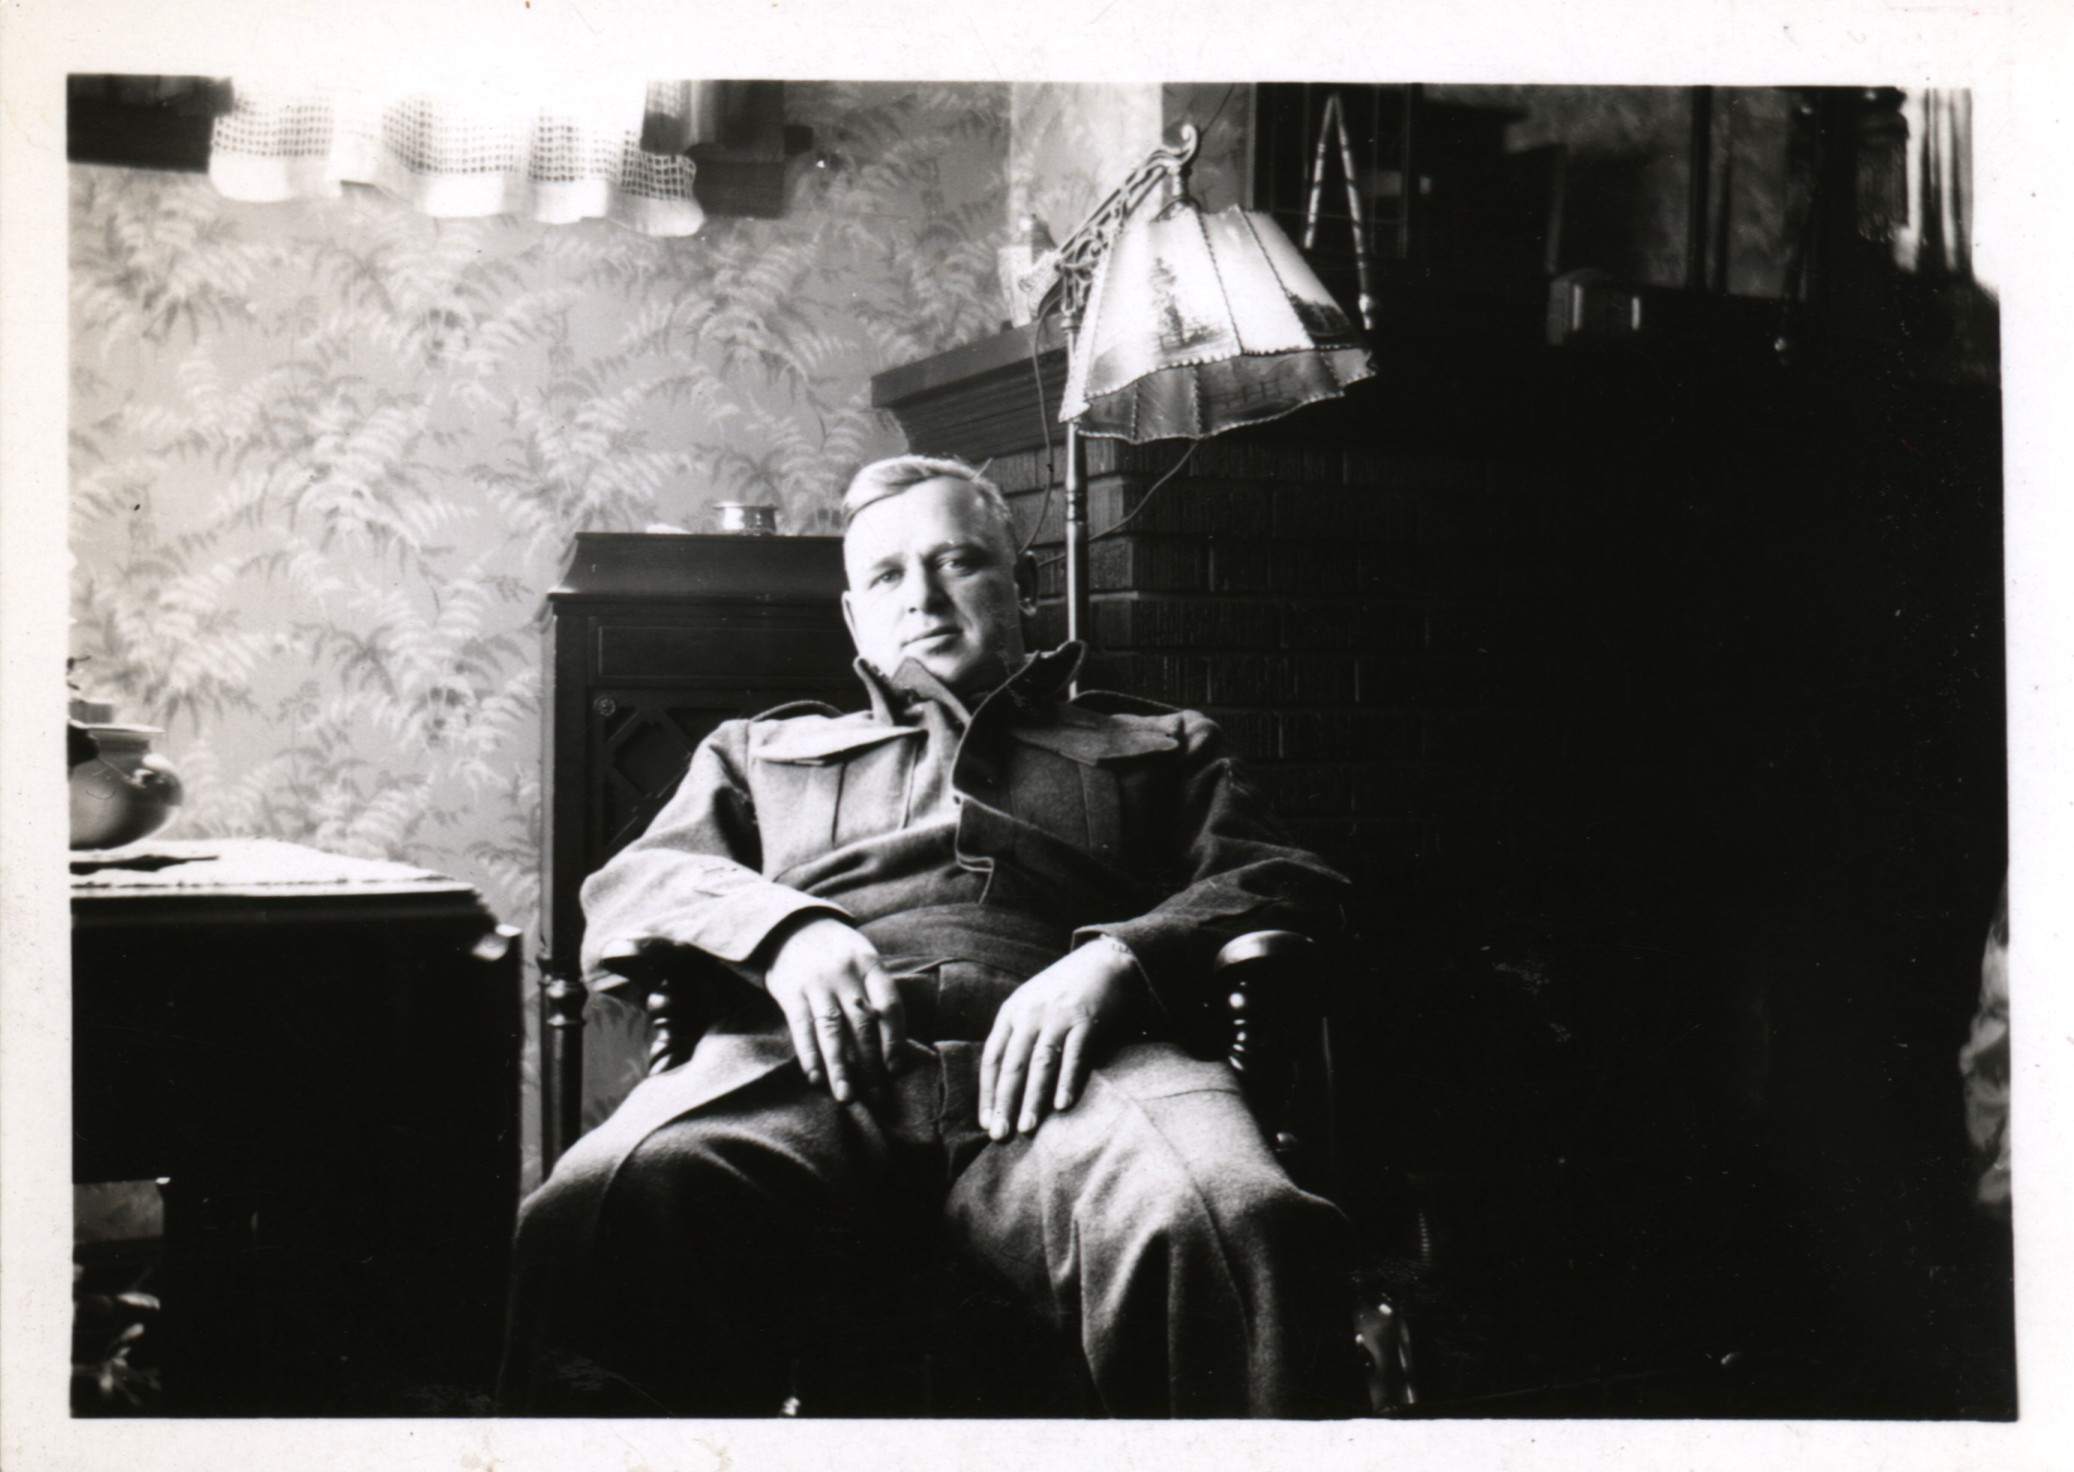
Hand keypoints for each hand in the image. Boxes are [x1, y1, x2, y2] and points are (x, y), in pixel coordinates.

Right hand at [762, 916, 905, 1104]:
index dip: (894, 1038)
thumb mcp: (861, 960)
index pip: (889, 1004)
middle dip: (871, 1064)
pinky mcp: (790, 991)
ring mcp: (816, 982)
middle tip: (877, 1096)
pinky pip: (802, 1028)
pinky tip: (816, 1078)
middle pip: (862, 1024)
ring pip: (832, 1030)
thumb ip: (875, 994)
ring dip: (841, 1067)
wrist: (791, 925)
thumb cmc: (836, 953)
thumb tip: (890, 1045)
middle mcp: (844, 973)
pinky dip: (809, 1055)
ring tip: (846, 1096)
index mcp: (869, 964)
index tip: (895, 1068)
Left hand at [979, 937, 1144, 1139]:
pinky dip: (1067, 1081)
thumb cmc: (1063, 989)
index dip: (988, 1092)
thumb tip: (1002, 1081)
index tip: (986, 1121)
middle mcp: (1031, 1014)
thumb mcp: (1030, 1003)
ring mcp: (1059, 1016)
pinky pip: (1074, 1056)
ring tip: (1028, 1127)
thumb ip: (1016, 1034)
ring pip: (1041, 1063)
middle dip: (1006, 1102)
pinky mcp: (1086, 1020)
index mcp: (1012, 1012)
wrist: (1102, 960)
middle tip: (1001, 1135)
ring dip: (1033, 1098)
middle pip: (1013, 1064)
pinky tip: (1061, 1105)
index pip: (992, 1057)